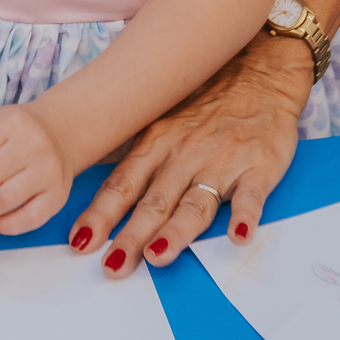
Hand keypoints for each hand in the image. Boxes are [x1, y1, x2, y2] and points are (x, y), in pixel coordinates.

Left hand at [67, 34, 312, 276]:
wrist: (258, 72)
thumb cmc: (205, 103)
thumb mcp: (163, 121)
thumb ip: (140, 160)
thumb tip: (102, 198)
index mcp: (157, 144)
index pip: (122, 184)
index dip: (101, 214)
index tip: (80, 240)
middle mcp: (184, 155)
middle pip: (153, 202)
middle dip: (131, 236)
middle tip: (112, 266)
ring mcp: (221, 162)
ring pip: (194, 204)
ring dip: (176, 233)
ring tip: (158, 257)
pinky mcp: (258, 167)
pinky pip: (251, 196)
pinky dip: (245, 217)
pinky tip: (238, 237)